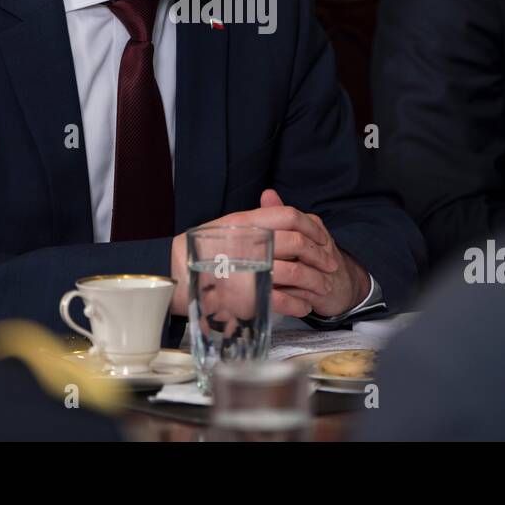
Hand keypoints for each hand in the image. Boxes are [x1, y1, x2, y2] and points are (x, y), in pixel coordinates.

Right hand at [170, 189, 368, 318]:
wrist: (173, 277)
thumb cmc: (202, 253)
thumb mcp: (227, 228)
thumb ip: (253, 217)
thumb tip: (273, 198)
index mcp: (243, 221)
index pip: (288, 215)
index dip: (312, 227)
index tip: (324, 239)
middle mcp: (245, 241)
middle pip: (296, 243)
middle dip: (320, 256)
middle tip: (331, 265)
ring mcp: (245, 269)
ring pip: (293, 272)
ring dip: (314, 282)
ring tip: (323, 289)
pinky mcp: (243, 297)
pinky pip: (280, 300)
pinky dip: (297, 304)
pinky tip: (304, 306)